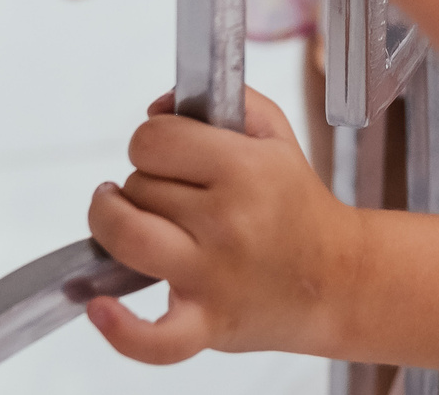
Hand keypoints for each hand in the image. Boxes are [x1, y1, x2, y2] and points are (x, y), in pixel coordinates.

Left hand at [85, 86, 354, 360]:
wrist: (337, 278)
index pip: (154, 139)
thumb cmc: (298, 206)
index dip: (153, 141)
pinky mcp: (207, 324)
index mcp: (246, 168)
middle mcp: (228, 220)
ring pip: (127, 237)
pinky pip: (154, 338)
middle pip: (138, 186)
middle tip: (171, 195)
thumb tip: (157, 106)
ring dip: (112, 223)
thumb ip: (227, 100)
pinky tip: (101, 307)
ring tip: (121, 216)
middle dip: (146, 184)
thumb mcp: (277, 135)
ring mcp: (214, 276)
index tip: (167, 153)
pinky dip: (122, 329)